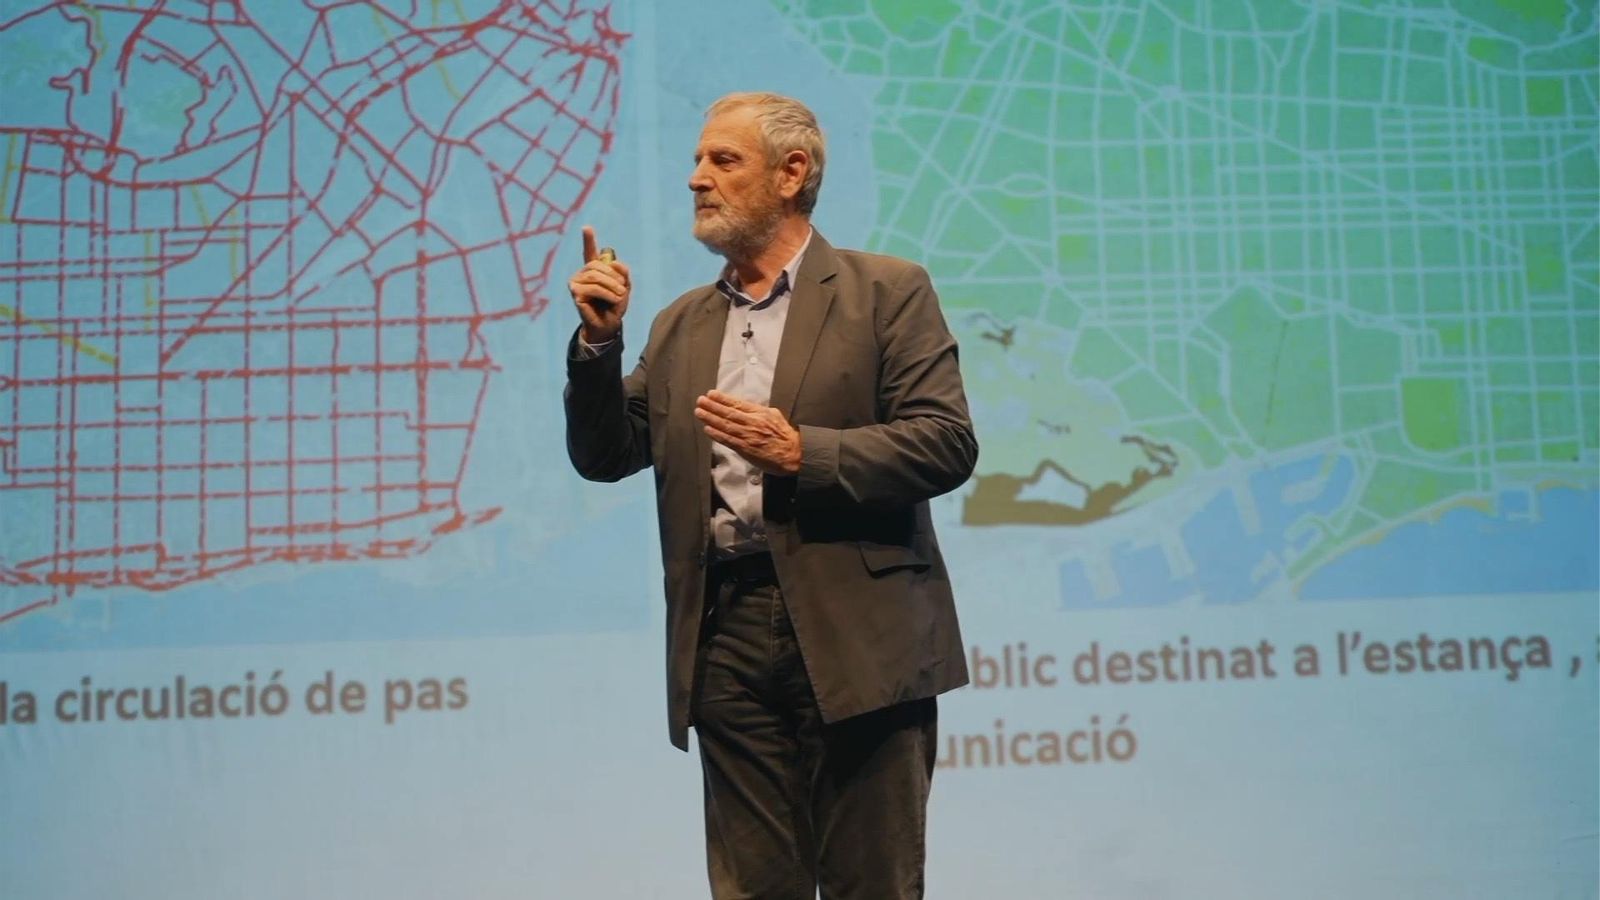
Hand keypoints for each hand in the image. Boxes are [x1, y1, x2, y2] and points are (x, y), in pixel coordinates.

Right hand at [567, 225, 630, 342]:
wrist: (609, 324)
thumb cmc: (615, 305)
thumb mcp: (624, 286)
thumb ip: (623, 272)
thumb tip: (613, 262)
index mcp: (594, 269)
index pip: (590, 251)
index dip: (588, 239)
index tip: (586, 227)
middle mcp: (582, 273)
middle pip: (597, 265)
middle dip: (614, 276)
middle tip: (624, 289)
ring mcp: (576, 282)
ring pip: (595, 276)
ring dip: (612, 286)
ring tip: (621, 296)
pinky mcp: (575, 292)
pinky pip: (593, 287)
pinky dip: (607, 293)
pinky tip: (614, 300)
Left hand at [694, 390, 801, 474]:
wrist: (794, 454)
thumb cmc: (785, 436)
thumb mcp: (774, 416)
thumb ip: (759, 411)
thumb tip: (746, 407)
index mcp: (760, 413)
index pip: (737, 403)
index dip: (723, 398)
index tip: (711, 394)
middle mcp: (753, 422)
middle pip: (728, 412)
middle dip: (712, 406)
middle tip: (700, 400)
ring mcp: (748, 436)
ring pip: (725, 425)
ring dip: (710, 418)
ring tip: (699, 412)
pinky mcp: (746, 448)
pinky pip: (728, 440)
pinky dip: (716, 434)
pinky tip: (707, 428)